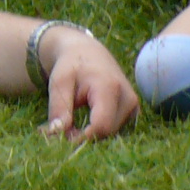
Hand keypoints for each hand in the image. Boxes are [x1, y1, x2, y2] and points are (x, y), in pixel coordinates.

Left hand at [41, 27, 139, 141]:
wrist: (88, 52)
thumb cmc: (71, 66)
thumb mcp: (59, 82)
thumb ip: (58, 108)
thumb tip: (56, 134)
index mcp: (109, 88)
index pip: (101, 126)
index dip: (81, 137)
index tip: (61, 136)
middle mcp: (127, 98)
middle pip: (106, 132)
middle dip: (83, 136)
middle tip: (62, 127)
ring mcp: (133, 106)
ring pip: (110, 134)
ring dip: (90, 133)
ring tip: (72, 121)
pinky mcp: (133, 111)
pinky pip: (115, 129)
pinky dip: (99, 130)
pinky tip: (86, 119)